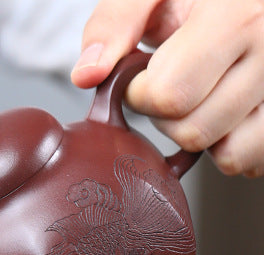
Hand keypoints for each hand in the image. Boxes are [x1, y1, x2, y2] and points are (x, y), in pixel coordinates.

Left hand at [70, 0, 263, 176]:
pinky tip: (221, 113)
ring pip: (228, 154)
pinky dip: (230, 148)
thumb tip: (87, 76)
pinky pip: (252, 159)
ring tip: (200, 93)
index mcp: (238, 11)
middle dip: (165, 117)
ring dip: (197, 133)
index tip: (143, 73)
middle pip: (194, 130)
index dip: (140, 92)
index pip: (170, 94)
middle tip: (170, 82)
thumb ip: (114, 23)